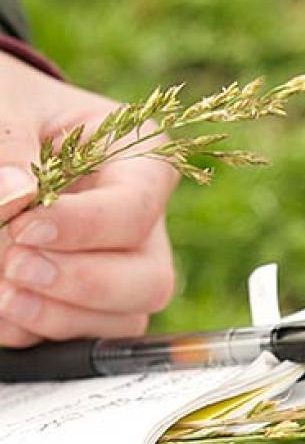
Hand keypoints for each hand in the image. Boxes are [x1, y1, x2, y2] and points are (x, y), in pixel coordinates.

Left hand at [0, 52, 177, 346]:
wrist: (1, 133)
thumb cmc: (12, 108)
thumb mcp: (7, 104)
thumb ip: (8, 144)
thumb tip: (16, 198)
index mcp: (140, 160)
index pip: (136, 209)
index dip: (85, 228)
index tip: (27, 227)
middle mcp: (142, 225)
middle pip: (150, 281)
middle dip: (84, 284)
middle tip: (17, 266)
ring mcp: (120, 270)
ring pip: (123, 320)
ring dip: (59, 318)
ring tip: (3, 293)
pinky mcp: (88, 305)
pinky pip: (80, 339)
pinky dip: (34, 332)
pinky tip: (2, 306)